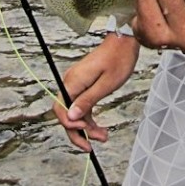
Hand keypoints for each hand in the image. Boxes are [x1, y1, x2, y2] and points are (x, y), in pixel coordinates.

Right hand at [53, 32, 139, 151]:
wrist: (124, 40)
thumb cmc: (118, 58)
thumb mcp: (106, 84)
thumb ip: (87, 101)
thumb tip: (71, 117)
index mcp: (73, 81)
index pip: (60, 109)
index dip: (70, 124)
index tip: (85, 132)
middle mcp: (71, 82)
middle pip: (66, 113)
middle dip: (78, 131)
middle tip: (91, 145)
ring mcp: (77, 83)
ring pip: (75, 112)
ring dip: (86, 127)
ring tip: (102, 137)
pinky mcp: (84, 84)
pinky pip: (81, 105)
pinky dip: (89, 117)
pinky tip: (99, 128)